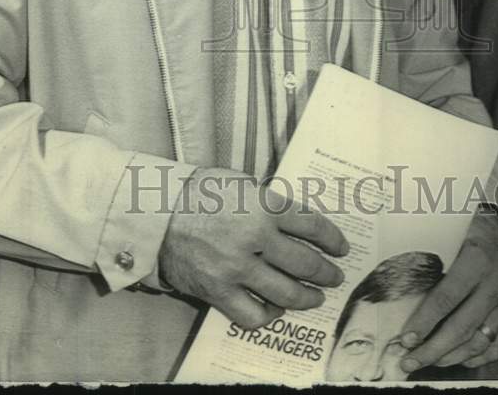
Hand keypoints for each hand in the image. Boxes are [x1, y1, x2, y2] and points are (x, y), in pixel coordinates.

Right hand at [159, 166, 348, 328]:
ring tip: (316, 296)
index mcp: (263, 205)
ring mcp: (237, 269)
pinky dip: (271, 315)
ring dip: (308, 297)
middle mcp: (255, 238)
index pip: (312, 225)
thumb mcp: (239, 182)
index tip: (340, 247)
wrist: (157, 214)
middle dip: (327, 272)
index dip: (332, 239)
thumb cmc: (198, 193)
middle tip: (335, 275)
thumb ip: (267, 200)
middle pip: (306, 262)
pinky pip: (254, 314)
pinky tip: (276, 308)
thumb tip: (293, 219)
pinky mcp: (219, 292)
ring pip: (286, 293)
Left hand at [398, 208, 497, 371]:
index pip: (446, 298)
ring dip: (450, 357)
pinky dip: (474, 358)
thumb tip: (398, 286)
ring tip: (427, 361)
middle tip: (409, 361)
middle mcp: (494, 285)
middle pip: (461, 328)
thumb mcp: (449, 236)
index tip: (406, 339)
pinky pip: (495, 347)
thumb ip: (430, 261)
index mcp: (476, 261)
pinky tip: (455, 358)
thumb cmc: (469, 231)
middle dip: (432, 349)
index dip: (424, 322)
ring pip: (478, 342)